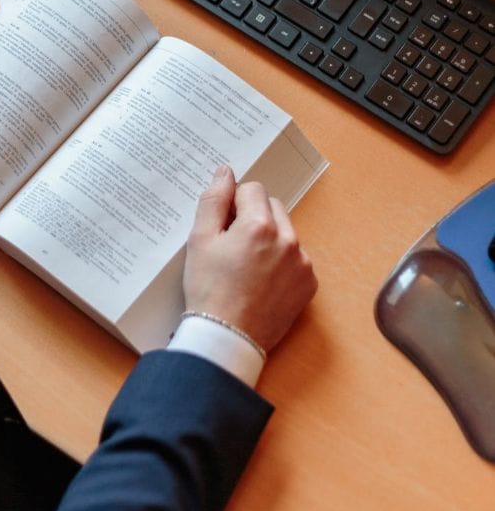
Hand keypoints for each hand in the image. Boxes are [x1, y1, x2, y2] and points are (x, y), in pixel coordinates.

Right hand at [183, 166, 316, 352]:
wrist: (227, 337)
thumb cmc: (209, 289)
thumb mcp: (200, 240)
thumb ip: (214, 200)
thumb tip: (225, 172)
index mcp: (259, 225)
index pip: (252, 189)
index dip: (234, 204)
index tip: (224, 227)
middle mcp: (288, 240)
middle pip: (272, 207)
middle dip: (254, 217)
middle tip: (233, 246)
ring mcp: (302, 263)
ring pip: (286, 232)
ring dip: (270, 239)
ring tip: (247, 267)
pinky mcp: (309, 283)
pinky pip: (297, 258)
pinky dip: (282, 263)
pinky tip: (262, 282)